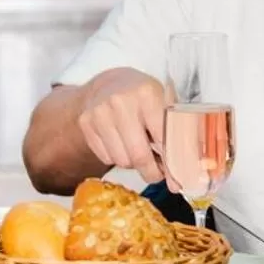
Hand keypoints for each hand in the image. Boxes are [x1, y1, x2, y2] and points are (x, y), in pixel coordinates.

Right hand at [76, 67, 166, 183]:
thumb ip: (174, 136)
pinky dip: (116, 156)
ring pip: (121, 160)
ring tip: (138, 149)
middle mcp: (120, 102)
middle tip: (156, 173)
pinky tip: (121, 143)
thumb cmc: (144, 98)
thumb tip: (178, 179)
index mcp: (146, 93)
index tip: (176, 175)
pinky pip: (106, 157)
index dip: (171, 162)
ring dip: (132, 162)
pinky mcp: (85, 123)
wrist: (110, 83)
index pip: (162, 139)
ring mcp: (99, 112)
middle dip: (150, 172)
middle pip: (138, 156)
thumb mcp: (164, 105)